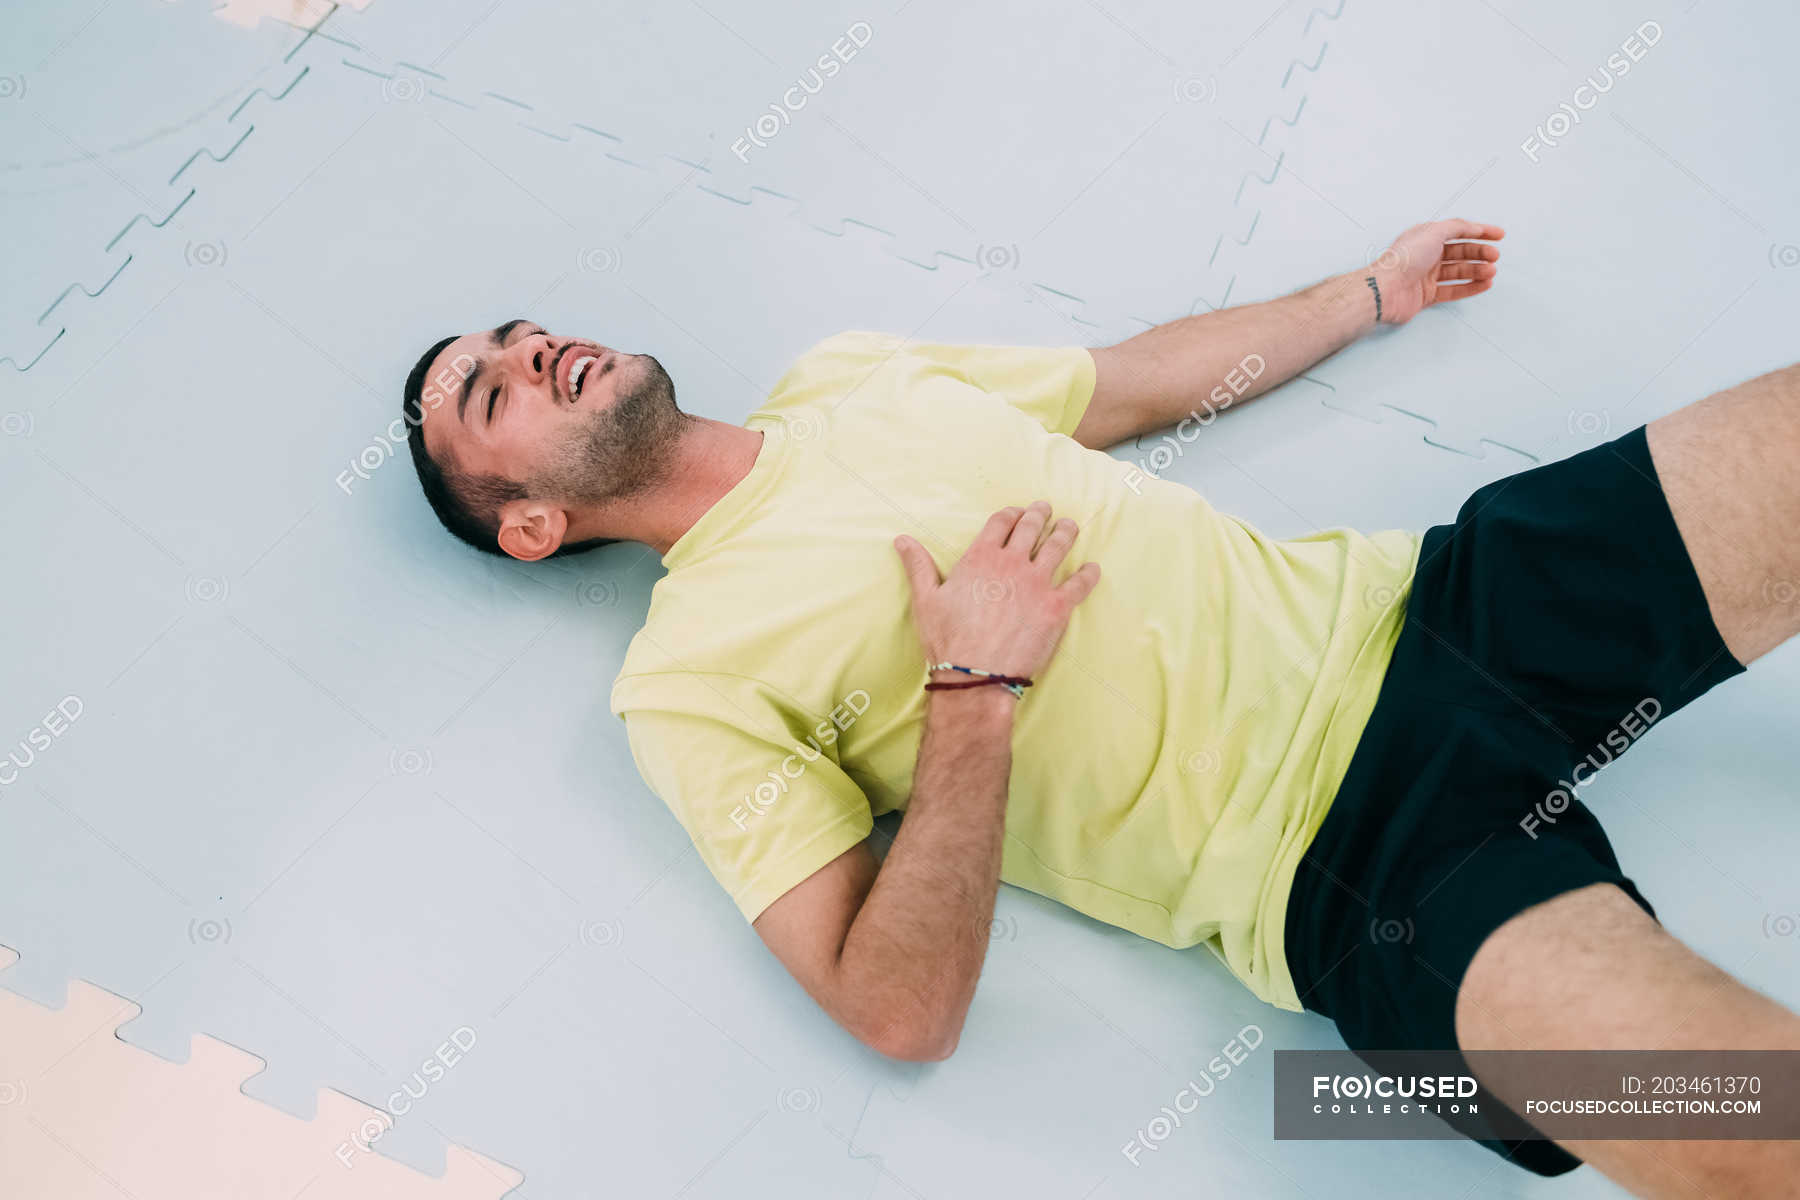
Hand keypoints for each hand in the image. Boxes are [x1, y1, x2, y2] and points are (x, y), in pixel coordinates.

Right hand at [894, 502, 1100, 685]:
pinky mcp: (1057, 607)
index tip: (1018, 512)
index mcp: (981, 557)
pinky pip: (1080, 583)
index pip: (1001, 522)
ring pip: (1058, 546)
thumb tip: (902, 540)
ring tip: (1069, 526)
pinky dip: (1089, 574)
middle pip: (1032, 528)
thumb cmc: (948, 640)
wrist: (975, 676)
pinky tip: (1092, 568)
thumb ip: (918, 565)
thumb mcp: (926, 599)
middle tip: (1046, 509)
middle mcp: (1012, 563)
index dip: (1011, 514)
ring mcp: (1038, 583)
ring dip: (1066, 532)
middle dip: (1040, 515)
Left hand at [1367, 219, 1504, 325]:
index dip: (1480, 231)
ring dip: (1477, 270)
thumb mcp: (1433, 232)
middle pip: (1460, 252)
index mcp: (1425, 237)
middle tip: (1495, 256)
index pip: (1458, 231)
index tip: (1499, 235)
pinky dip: (1470, 287)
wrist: (1386, 289)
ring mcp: (1426, 276)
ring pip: (1458, 271)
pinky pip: (1453, 290)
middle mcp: (1426, 255)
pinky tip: (1484, 284)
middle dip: (1480, 253)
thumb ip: (1456, 226)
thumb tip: (1472, 226)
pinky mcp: (1426, 295)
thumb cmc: (1403, 260)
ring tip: (1492, 271)